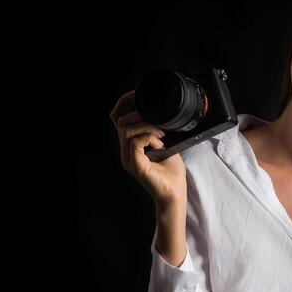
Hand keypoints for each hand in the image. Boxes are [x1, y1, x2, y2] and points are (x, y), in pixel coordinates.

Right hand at [109, 90, 186, 208]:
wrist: (174, 195)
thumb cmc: (171, 174)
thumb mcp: (167, 145)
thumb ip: (159, 131)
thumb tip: (164, 116)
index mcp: (130, 146)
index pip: (117, 120)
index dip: (123, 104)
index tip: (135, 95)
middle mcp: (126, 152)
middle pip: (120, 122)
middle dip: (137, 113)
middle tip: (157, 119)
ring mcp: (129, 160)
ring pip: (126, 131)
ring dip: (146, 126)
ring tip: (161, 133)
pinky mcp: (136, 166)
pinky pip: (135, 143)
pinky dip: (149, 137)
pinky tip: (160, 143)